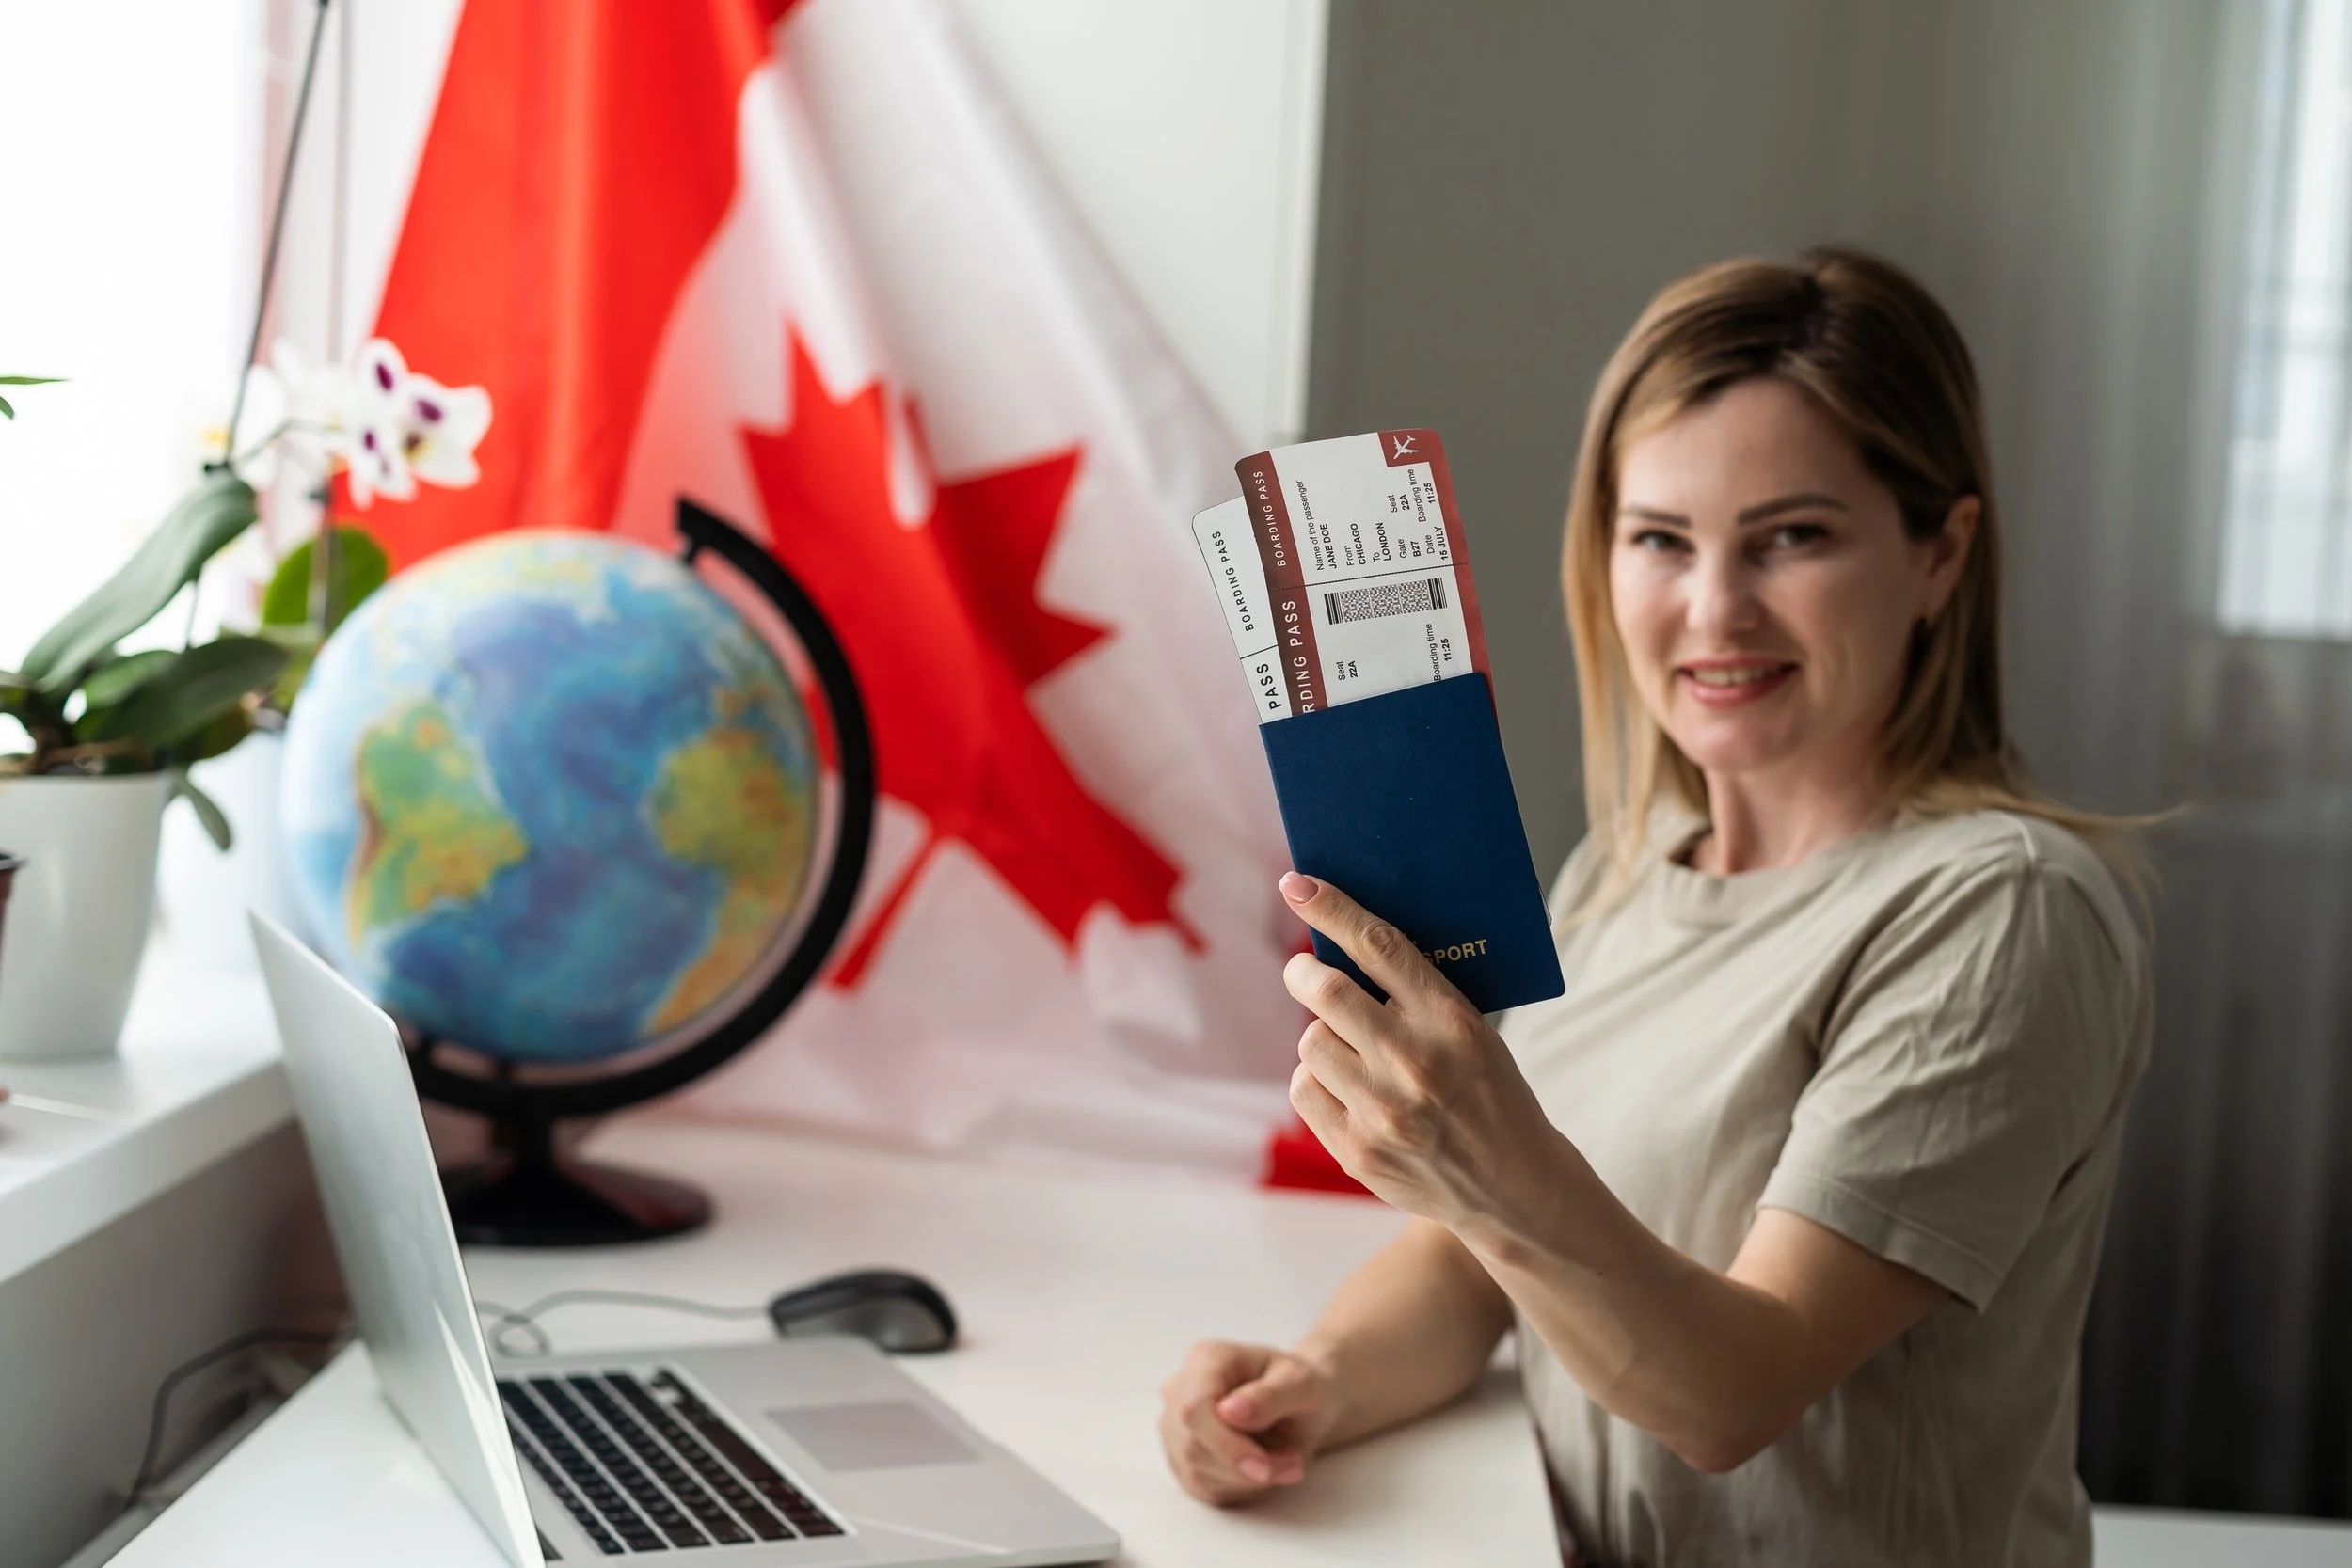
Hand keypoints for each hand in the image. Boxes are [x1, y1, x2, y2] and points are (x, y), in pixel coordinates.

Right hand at [1157, 1340, 1342, 1504]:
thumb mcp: (1302, 1383)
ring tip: (1288, 1463)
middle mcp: (1180, 1389)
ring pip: (1197, 1470)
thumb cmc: (1298, 1386)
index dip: (1225, 1443)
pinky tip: (1264, 1469)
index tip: (1263, 1468)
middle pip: (1193, 1445)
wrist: (1298, 1405)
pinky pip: (1204, 1486)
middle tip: (1293, 1465)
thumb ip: (1270, 1395)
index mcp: (1206, 1358)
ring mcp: (1175, 1426)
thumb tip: (1229, 1412)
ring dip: (1248, 1479)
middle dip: (1245, 1468)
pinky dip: (1240, 1488)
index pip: (1195, 1407)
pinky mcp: (1181, 1458)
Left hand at [1280, 872, 1566, 1238]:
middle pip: (1324, 990)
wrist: (1513, 1185)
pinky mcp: (1358, 1150)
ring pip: (1310, 1041)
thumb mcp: (1474, 1031)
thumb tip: (1341, 948)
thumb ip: (1416, 996)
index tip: (1297, 884)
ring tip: (1348, 1047)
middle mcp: (1414, 1061)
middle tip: (1303, 971)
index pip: (1378, 946)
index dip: (1331, 908)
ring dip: (1320, 1035)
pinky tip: (1345, 1085)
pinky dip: (1317, 1078)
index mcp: (1450, 1019)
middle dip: (1302, 972)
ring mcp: (1384, 1110)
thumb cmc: (1490, 1093)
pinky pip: (1304, 1088)